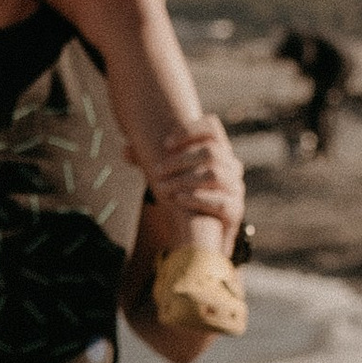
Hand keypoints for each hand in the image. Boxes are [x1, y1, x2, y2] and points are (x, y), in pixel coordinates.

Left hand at [147, 111, 247, 234]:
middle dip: (180, 160)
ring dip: (184, 179)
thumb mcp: (168, 176)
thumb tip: (126, 150)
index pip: (212, 127)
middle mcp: (231, 166)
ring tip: (162, 188)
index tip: (165, 144)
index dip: (190, 131)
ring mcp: (236, 189)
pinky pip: (221, 201)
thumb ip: (150, 162)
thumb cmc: (184, 198)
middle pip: (211, 151)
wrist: (204, 235)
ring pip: (215, 175)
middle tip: (156, 171)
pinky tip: (178, 199)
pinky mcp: (235, 212)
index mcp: (218, 151)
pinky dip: (197, 199)